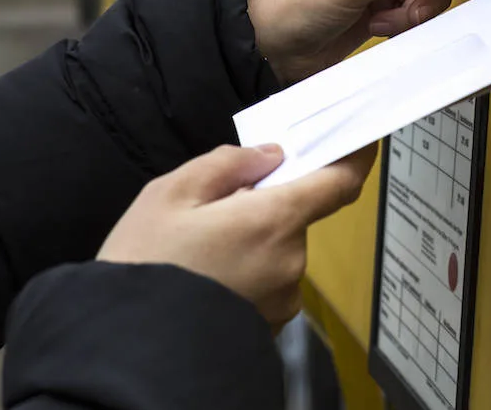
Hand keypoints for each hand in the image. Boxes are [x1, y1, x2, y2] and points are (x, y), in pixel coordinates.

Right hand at [98, 142, 376, 329]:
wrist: (126, 350)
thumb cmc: (144, 265)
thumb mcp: (170, 194)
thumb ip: (228, 164)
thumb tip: (270, 155)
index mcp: (275, 220)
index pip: (339, 182)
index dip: (356, 156)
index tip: (364, 139)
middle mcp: (291, 260)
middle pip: (295, 215)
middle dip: (266, 205)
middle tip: (214, 208)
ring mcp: (283, 298)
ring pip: (278, 249)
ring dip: (253, 239)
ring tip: (198, 251)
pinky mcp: (270, 325)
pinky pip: (267, 281)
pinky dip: (247, 270)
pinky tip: (205, 278)